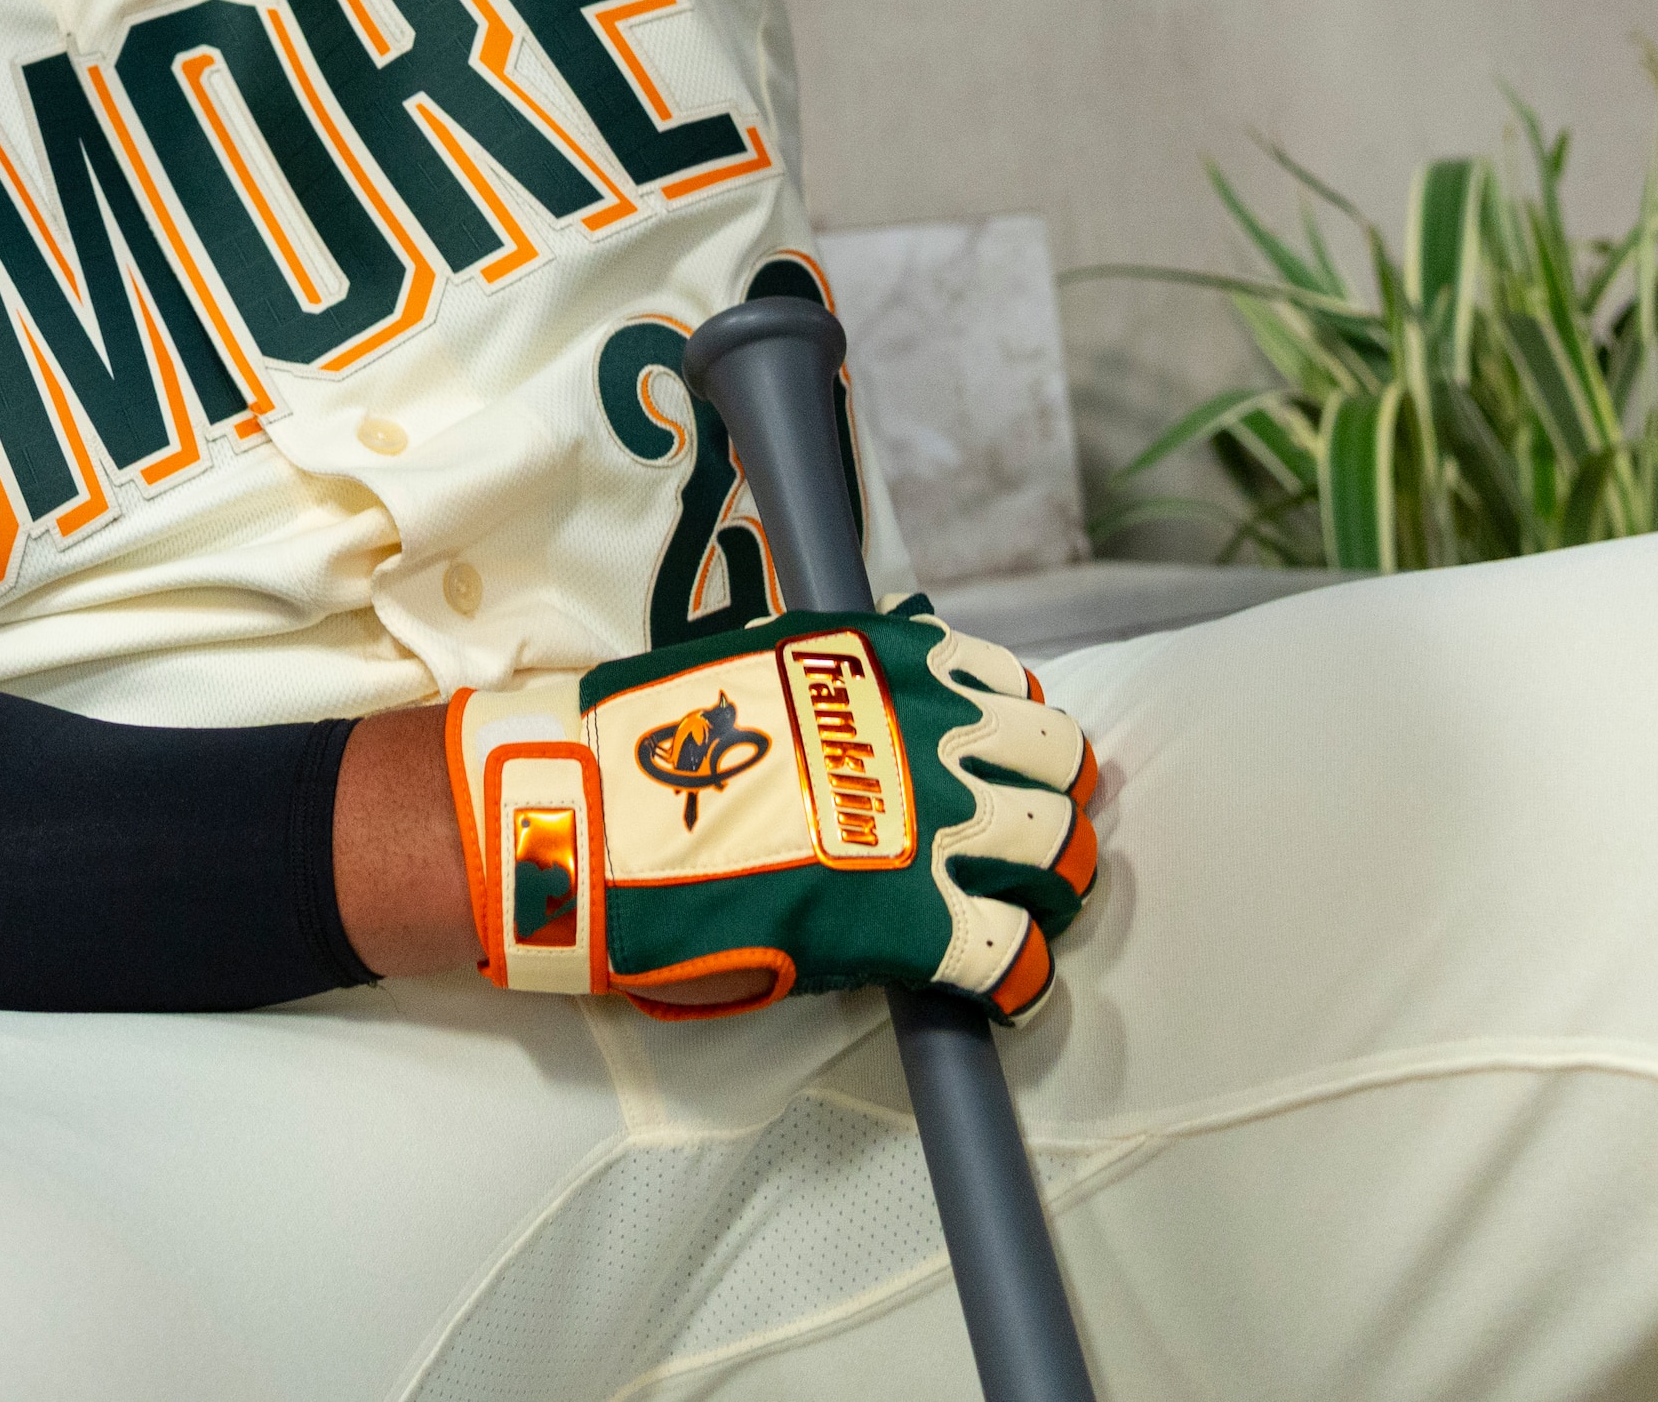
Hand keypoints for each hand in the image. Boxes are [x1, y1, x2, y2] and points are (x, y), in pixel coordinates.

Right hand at [447, 597, 1101, 1018]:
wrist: (598, 819)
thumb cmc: (656, 749)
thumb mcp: (761, 671)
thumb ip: (838, 685)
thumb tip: (871, 698)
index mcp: (893, 666)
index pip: (1009, 688)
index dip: (1016, 735)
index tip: (1006, 762)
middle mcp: (932, 736)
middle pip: (1059, 766)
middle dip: (1054, 803)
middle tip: (1034, 842)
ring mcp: (932, 829)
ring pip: (1059, 853)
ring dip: (1054, 883)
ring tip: (1030, 912)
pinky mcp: (914, 921)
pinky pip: (1011, 954)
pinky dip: (1019, 976)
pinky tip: (1004, 990)